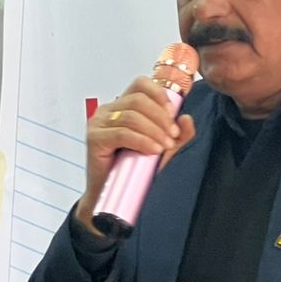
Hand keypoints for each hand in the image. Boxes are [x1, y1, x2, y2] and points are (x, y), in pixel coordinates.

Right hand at [77, 77, 196, 227]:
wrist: (111, 197)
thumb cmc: (133, 171)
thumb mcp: (162, 150)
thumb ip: (177, 135)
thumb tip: (186, 118)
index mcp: (122, 105)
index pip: (140, 84)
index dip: (159, 94)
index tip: (173, 114)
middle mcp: (108, 110)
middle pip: (138, 100)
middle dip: (160, 117)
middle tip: (173, 136)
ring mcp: (98, 123)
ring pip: (131, 116)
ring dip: (154, 130)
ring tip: (165, 146)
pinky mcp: (94, 139)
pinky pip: (122, 133)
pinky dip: (142, 141)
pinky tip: (153, 150)